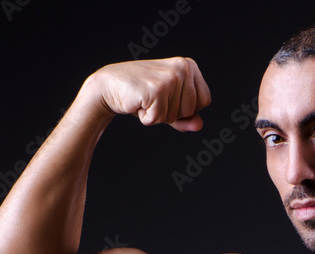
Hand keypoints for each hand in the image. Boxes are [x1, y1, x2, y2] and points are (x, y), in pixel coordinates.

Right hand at [88, 57, 210, 131]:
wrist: (109, 86)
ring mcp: (170, 77)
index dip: (186, 109)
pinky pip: (159, 119)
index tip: (167, 97)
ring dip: (158, 116)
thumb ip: (186, 118)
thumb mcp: (168, 106)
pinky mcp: (156, 89)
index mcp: (189, 66)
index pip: (205, 101)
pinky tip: (139, 103)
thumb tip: (199, 126)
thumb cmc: (142, 95)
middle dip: (171, 113)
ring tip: (146, 99)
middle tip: (153, 98)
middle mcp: (182, 67)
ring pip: (175, 116)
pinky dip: (147, 118)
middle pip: (191, 110)